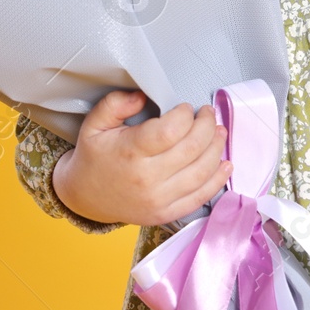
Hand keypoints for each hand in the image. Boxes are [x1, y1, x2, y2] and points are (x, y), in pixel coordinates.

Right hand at [52, 89, 233, 226]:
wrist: (85, 198)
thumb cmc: (94, 158)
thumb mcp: (95, 124)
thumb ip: (116, 103)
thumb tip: (143, 95)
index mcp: (129, 153)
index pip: (170, 131)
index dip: (186, 115)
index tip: (186, 107)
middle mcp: (147, 179)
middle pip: (192, 148)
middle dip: (207, 126)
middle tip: (207, 114)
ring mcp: (159, 200)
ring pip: (201, 172)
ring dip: (216, 148)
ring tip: (219, 132)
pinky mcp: (166, 214)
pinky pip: (200, 198)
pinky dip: (217, 180)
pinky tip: (225, 164)